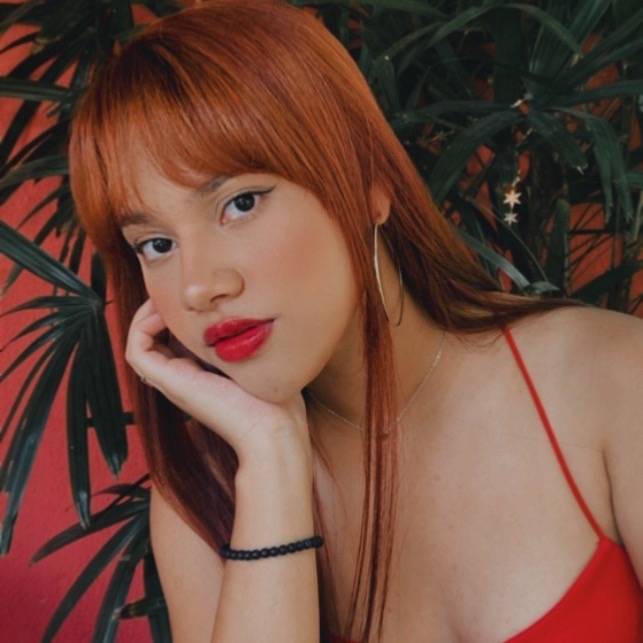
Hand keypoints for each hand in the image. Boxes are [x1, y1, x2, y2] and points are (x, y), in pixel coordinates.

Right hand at [125, 298, 311, 465]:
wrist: (274, 430)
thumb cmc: (279, 401)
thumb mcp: (264, 360)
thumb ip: (256, 341)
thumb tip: (259, 312)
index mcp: (205, 372)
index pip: (178, 337)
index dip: (179, 312)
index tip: (197, 294)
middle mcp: (185, 376)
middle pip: (157, 337)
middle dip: (161, 308)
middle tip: (177, 289)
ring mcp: (175, 380)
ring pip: (141, 342)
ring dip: (147, 314)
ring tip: (167, 297)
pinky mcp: (170, 382)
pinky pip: (137, 350)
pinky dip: (142, 326)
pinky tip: (166, 312)